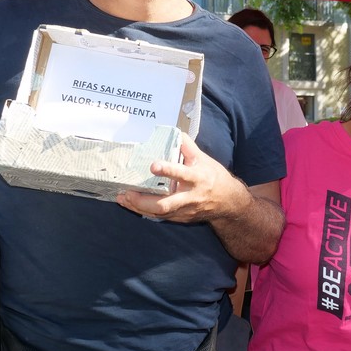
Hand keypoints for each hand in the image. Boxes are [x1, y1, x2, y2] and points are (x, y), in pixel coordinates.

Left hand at [116, 133, 247, 223]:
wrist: (228, 203)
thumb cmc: (214, 178)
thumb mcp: (204, 159)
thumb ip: (188, 147)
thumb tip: (174, 132)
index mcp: (198, 178)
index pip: (182, 174)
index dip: (168, 170)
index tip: (153, 166)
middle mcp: (190, 197)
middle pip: (166, 204)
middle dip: (144, 200)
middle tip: (128, 192)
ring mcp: (184, 210)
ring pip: (159, 213)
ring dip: (138, 207)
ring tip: (122, 198)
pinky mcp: (180, 217)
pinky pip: (159, 216)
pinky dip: (143, 210)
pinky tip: (130, 203)